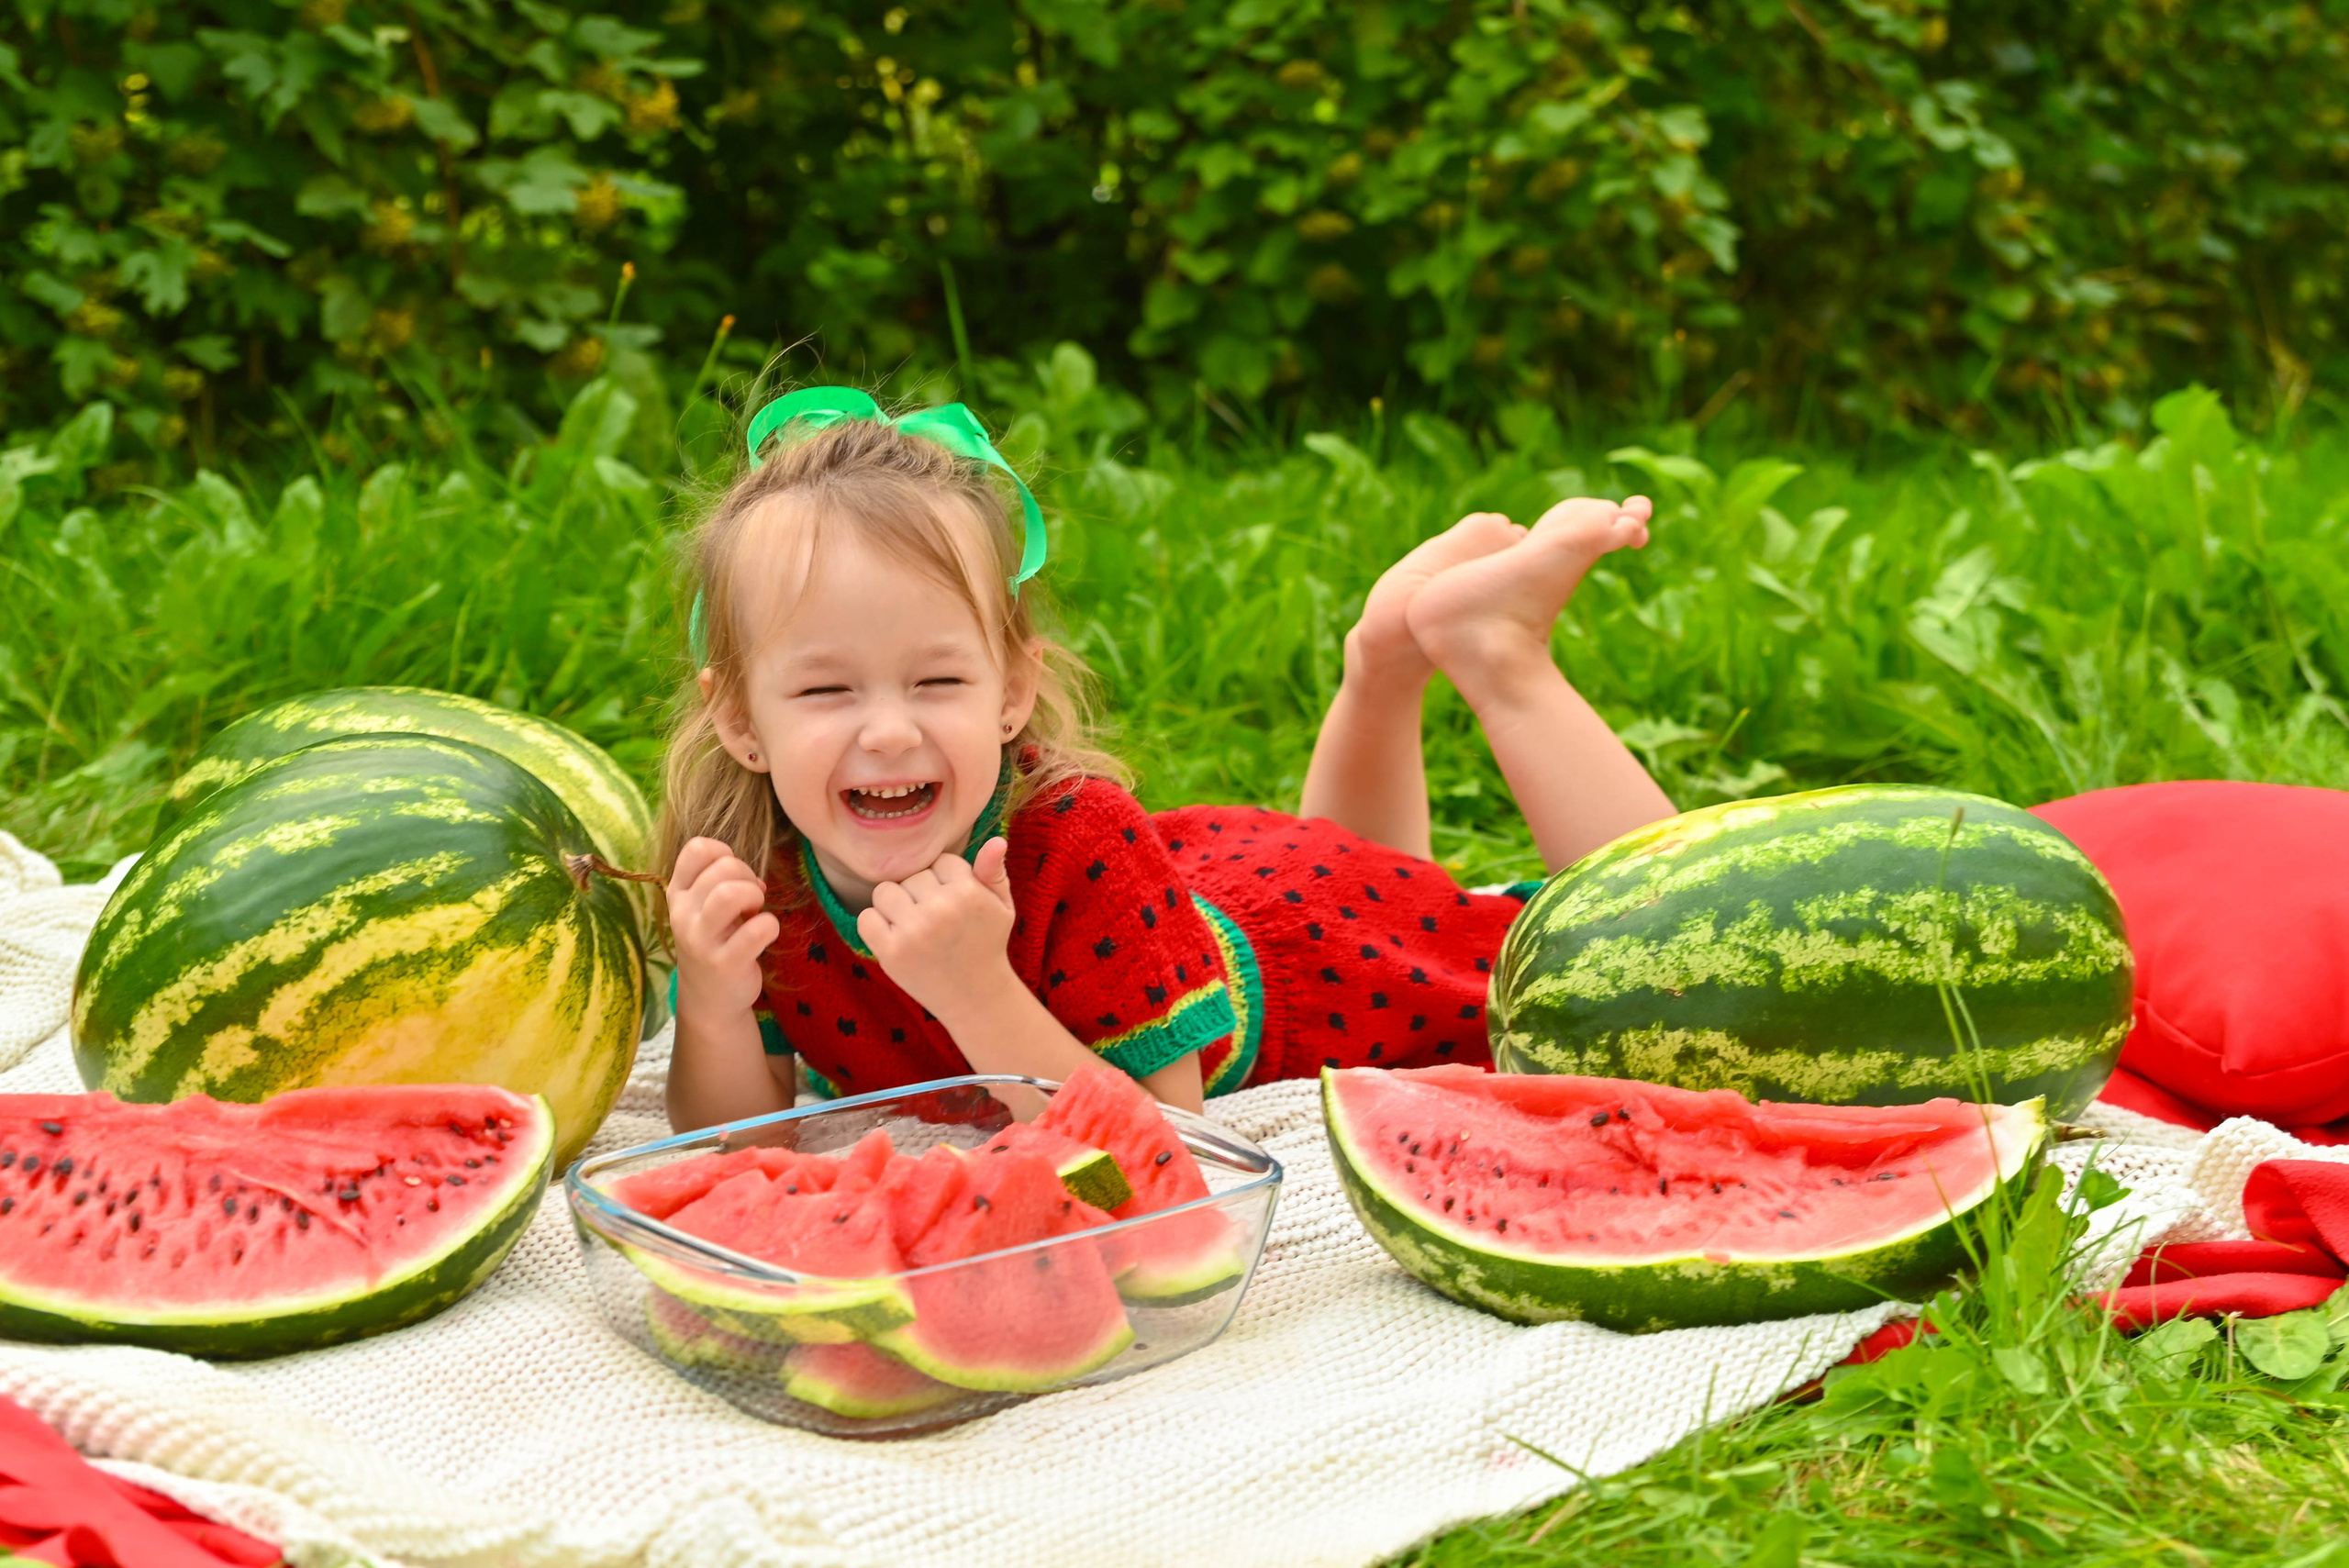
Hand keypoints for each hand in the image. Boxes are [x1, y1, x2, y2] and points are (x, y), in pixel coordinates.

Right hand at [667, 837, 780, 1019]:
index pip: (696, 849)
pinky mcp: (725, 963)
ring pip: (730, 894)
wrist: (709, 997)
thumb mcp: (703, 907)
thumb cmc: (714, 940)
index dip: (724, 853)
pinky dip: (770, 926)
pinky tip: (764, 934)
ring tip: (754, 912)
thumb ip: (721, 882)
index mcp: (678, 893)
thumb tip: (755, 879)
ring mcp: (701, 940)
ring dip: (754, 896)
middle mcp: (683, 914)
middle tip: (751, 898)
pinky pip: (757, 930)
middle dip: (747, 875)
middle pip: (723, 868)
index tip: (732, 876)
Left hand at [857, 837, 1018, 1022]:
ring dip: (895, 905)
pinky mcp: (892, 952)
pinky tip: (896, 937)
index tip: (955, 904)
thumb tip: (996, 841)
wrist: (976, 997)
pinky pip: (866, 917)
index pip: (941, 861)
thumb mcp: (1001, 907)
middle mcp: (941, 908)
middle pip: (912, 875)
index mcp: (969, 892)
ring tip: (914, 925)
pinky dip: (876, 925)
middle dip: (921, 893)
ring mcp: (914, 930)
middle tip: (937, 920)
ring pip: (885, 891)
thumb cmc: (987, 945)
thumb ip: (994, 873)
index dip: (946, 880)